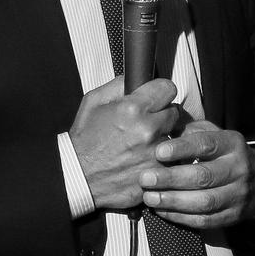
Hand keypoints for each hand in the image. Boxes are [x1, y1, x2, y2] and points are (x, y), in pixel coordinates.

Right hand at [69, 77, 181, 210]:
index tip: (156, 97)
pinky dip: (163, 160)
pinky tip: (145, 159)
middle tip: (147, 123)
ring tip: (144, 144)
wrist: (78, 177)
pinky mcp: (159, 174)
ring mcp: (155, 154)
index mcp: (132, 109)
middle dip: (162, 115)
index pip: (167, 88)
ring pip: (175, 138)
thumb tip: (136, 78)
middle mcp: (148, 130)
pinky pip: (172, 160)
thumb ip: (118, 85)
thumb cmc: (85, 141)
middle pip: (174, 112)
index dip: (160, 92)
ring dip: (164, 138)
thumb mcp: (93, 102)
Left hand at [139, 121, 254, 228]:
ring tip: (149, 197)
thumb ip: (189, 130)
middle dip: (171, 178)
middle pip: (203, 176)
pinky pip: (204, 220)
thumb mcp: (213, 134)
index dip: (182, 149)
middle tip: (145, 179)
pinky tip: (162, 211)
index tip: (158, 152)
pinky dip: (180, 217)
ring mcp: (237, 195)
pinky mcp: (232, 216)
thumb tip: (162, 125)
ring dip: (173, 201)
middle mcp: (238, 169)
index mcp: (232, 144)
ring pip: (204, 201)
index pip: (206, 145)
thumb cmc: (223, 153)